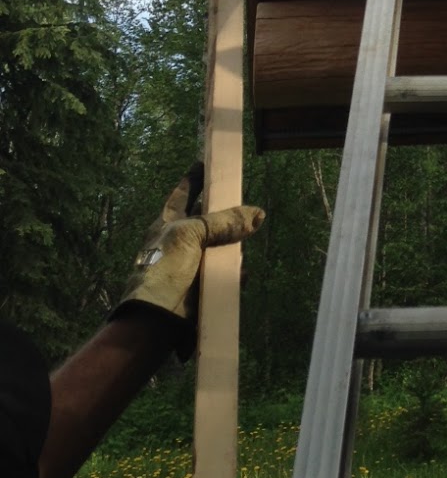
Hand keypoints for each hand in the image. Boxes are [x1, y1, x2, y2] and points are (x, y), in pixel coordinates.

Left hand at [112, 167, 263, 351]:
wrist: (157, 316)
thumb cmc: (164, 267)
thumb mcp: (191, 234)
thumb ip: (224, 221)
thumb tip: (258, 214)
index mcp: (168, 223)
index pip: (182, 193)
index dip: (194, 178)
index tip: (206, 161)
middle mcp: (180, 240)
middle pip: (207, 219)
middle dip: (226, 213)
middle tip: (244, 203)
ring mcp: (192, 262)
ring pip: (221, 245)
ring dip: (234, 245)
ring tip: (245, 240)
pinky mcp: (203, 283)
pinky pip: (226, 272)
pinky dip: (235, 271)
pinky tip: (240, 272)